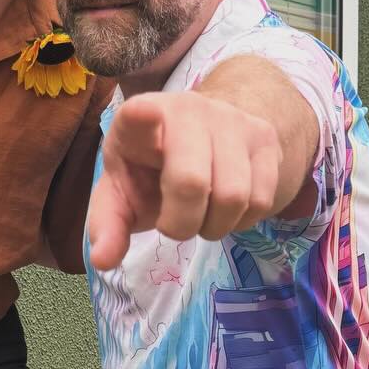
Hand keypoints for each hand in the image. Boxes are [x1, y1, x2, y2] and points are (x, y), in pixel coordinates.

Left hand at [87, 91, 281, 269]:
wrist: (204, 140)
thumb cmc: (150, 172)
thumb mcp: (120, 195)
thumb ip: (108, 226)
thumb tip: (103, 259)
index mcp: (140, 118)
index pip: (141, 111)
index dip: (143, 115)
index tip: (143, 114)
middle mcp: (190, 109)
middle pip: (192, 182)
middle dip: (182, 224)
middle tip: (175, 226)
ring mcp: (233, 120)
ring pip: (234, 197)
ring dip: (215, 226)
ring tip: (202, 215)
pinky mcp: (265, 138)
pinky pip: (262, 200)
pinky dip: (242, 221)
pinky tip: (225, 209)